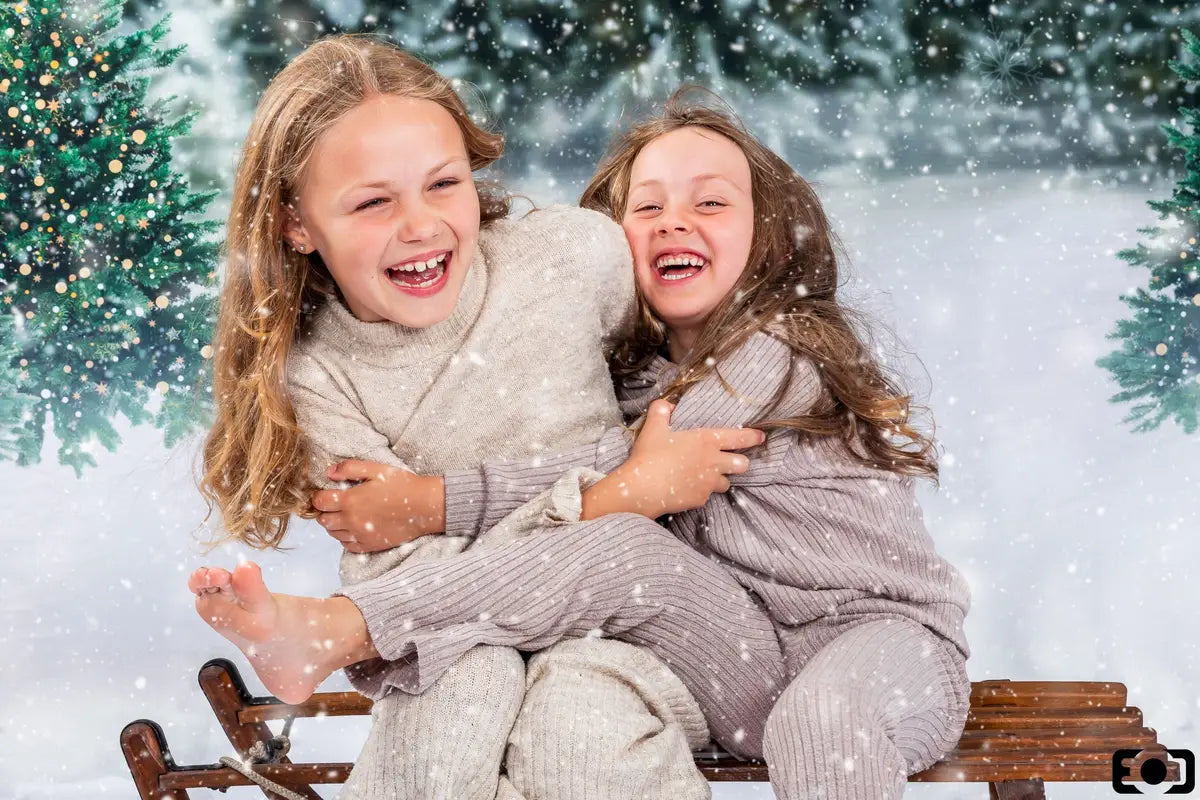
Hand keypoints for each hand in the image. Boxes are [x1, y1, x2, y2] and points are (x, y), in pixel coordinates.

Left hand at [310, 460, 444, 552]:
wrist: (425, 506)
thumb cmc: (402, 485)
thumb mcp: (376, 469)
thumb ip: (350, 468)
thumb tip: (329, 472)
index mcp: (351, 500)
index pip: (320, 502)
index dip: (317, 497)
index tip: (322, 494)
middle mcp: (352, 520)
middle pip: (323, 520)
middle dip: (324, 512)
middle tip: (332, 505)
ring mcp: (361, 535)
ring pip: (334, 534)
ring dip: (334, 525)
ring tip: (344, 515)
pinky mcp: (371, 545)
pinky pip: (348, 546)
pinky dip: (345, 538)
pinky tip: (353, 528)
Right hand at [582, 399, 764, 518]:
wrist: (642, 488)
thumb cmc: (649, 455)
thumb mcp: (653, 426)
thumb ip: (661, 410)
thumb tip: (668, 405)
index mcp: (706, 441)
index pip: (740, 437)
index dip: (753, 437)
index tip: (761, 437)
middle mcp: (714, 462)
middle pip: (743, 464)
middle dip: (740, 462)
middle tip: (731, 460)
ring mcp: (709, 483)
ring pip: (726, 482)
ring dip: (719, 479)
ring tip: (704, 475)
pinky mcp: (701, 499)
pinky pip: (707, 495)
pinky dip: (701, 492)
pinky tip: (687, 488)